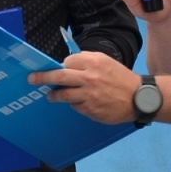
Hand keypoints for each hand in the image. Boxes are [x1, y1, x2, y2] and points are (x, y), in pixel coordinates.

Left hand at [28, 50, 147, 125]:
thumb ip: (87, 61)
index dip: (63, 66)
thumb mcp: (106, 62)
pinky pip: (75, 106)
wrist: (139, 98)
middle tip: (32, 79)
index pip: (67, 62)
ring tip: (50, 96)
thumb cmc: (121, 78)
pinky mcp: (91, 110)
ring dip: (54, 95)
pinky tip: (82, 103)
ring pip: (63, 95)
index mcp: (94, 62)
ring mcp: (89, 95)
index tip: (60, 69)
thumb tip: (66, 64)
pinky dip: (75, 104)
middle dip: (42, 78)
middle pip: (59, 77)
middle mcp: (89, 78)